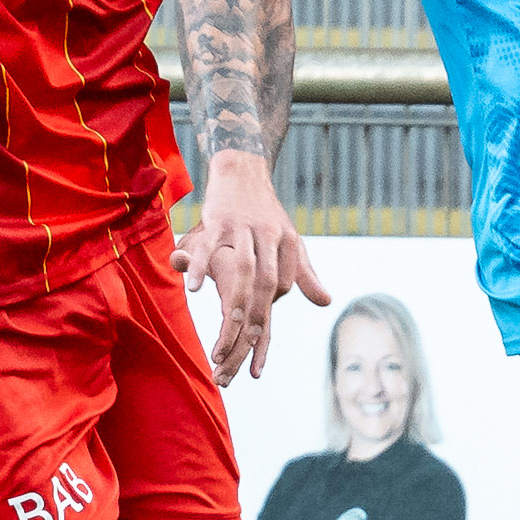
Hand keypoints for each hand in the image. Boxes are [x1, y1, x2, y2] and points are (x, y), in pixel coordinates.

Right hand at [175, 150, 329, 384]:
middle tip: (243, 347)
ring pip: (242, 269)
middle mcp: (270, 238)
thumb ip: (305, 273)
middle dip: (255, 318)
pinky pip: (210, 247)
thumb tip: (326, 303)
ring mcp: (245, 228)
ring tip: (225, 326)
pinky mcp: (220, 220)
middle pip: (265, 285)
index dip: (268, 314)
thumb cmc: (268, 213)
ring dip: (233, 298)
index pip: (282, 288)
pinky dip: (201, 267)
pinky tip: (194, 289)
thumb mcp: (291, 241)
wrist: (243, 171)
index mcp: (288, 245)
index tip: (254, 344)